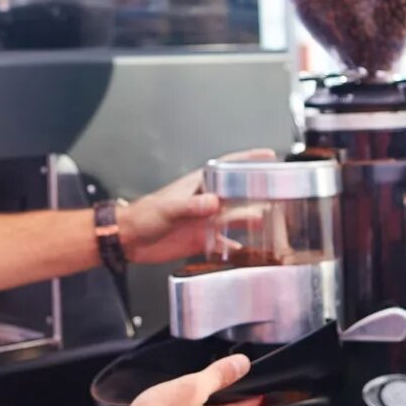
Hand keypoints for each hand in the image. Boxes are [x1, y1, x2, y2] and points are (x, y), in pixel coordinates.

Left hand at [119, 148, 277, 265]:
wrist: (127, 239)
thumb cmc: (142, 216)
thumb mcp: (168, 208)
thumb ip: (192, 206)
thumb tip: (215, 203)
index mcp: (198, 186)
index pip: (227, 167)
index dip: (247, 160)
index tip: (267, 155)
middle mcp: (205, 201)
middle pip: (236, 193)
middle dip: (256, 193)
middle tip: (278, 194)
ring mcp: (203, 221)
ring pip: (234, 218)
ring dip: (250, 220)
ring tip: (270, 222)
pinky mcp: (199, 239)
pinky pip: (222, 242)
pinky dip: (233, 246)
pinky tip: (245, 250)